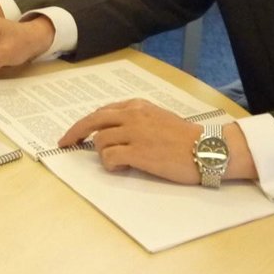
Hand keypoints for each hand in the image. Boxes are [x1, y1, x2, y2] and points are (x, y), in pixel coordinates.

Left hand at [57, 100, 202, 183]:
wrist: (208, 149)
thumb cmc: (186, 138)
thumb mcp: (158, 118)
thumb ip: (136, 119)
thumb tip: (114, 131)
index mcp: (137, 106)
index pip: (102, 111)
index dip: (85, 123)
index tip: (74, 133)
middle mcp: (133, 115)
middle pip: (92, 121)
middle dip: (75, 132)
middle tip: (65, 143)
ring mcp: (134, 133)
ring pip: (100, 141)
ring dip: (104, 154)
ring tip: (120, 163)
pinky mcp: (138, 152)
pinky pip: (110, 157)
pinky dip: (110, 164)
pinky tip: (122, 167)